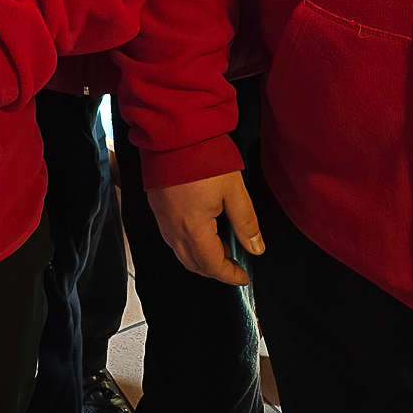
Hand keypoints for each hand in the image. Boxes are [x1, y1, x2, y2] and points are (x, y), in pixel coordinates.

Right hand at [149, 171, 264, 285]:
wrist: (174, 134)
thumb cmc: (207, 161)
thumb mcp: (234, 191)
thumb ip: (246, 223)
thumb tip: (256, 249)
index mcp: (194, 229)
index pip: (212, 265)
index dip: (229, 275)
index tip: (244, 277)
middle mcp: (173, 229)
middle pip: (193, 264)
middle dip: (213, 271)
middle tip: (232, 267)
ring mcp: (162, 218)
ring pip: (179, 252)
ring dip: (199, 259)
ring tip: (219, 251)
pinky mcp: (156, 206)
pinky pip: (170, 238)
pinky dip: (186, 245)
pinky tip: (199, 233)